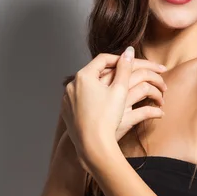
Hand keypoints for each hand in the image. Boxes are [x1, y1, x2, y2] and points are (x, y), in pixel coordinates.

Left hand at [61, 49, 165, 172]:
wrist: (93, 144)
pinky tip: (101, 106)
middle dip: (110, 73)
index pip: (103, 59)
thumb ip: (125, 68)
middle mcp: (71, 85)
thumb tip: (129, 51)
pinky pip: (80, 100)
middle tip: (124, 77)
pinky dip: (91, 99)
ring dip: (100, 85)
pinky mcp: (66, 112)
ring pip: (86, 86)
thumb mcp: (120, 90)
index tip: (130, 64)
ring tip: (114, 92)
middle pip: (93, 72)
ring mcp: (67, 99)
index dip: (119, 60)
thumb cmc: (107, 117)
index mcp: (84, 76)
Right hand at [99, 59, 166, 142]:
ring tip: (161, 100)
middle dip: (155, 75)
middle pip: (140, 72)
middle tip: (164, 80)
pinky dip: (156, 111)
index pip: (129, 63)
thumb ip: (115, 81)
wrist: (86, 139)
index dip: (146, 63)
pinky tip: (160, 113)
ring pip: (145, 89)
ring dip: (157, 93)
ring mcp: (117, 105)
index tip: (159, 68)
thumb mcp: (102, 95)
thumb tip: (134, 70)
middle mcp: (111, 89)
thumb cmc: (94, 117)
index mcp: (104, 80)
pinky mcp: (123, 120)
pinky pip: (146, 112)